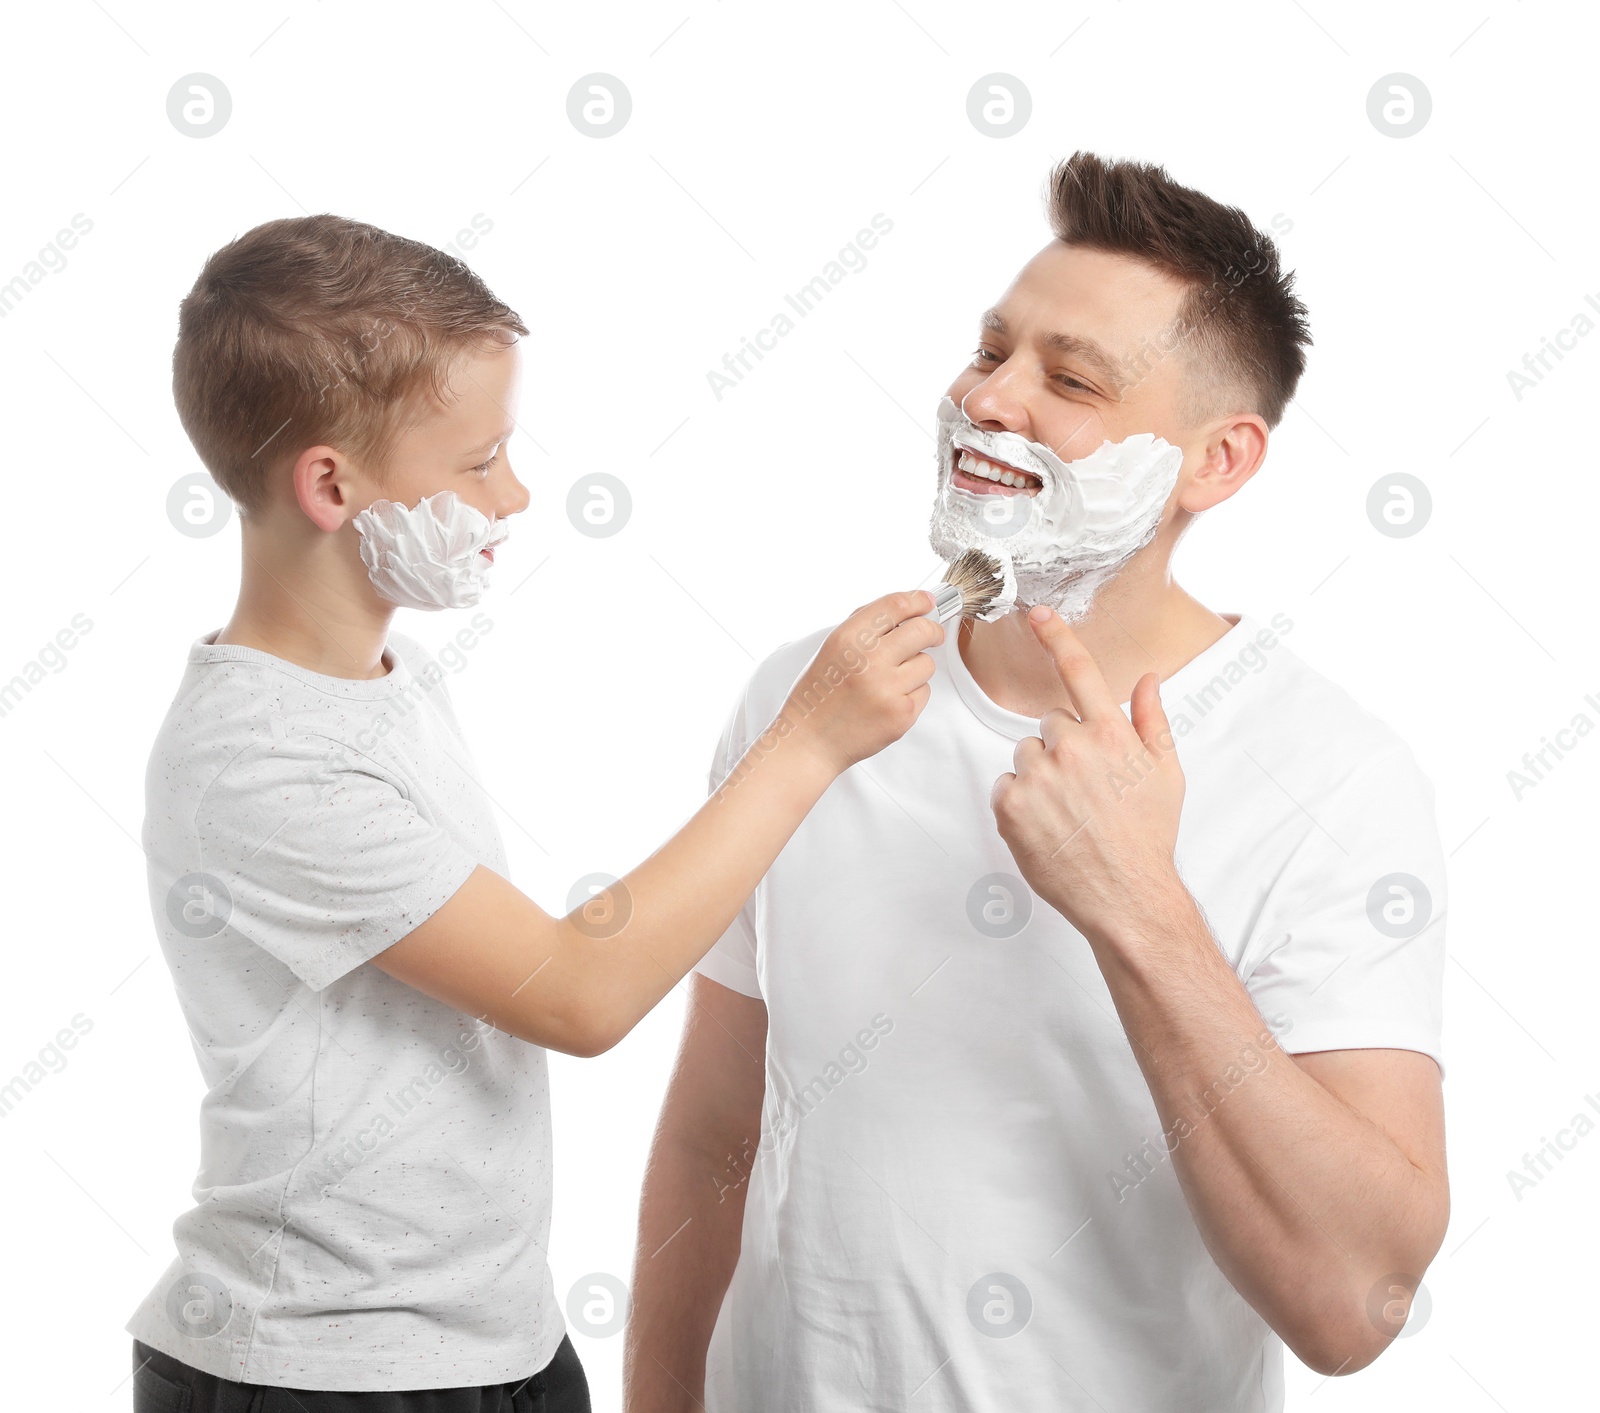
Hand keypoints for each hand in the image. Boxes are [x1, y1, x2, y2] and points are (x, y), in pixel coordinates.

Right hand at [781, 591, 940, 775]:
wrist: (810, 741)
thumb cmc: (820, 695)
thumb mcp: (832, 649)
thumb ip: (866, 627)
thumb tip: (908, 608)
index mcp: (848, 638)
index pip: (896, 605)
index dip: (918, 600)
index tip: (927, 602)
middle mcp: (869, 660)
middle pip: (922, 630)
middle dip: (932, 631)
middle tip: (932, 635)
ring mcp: (887, 688)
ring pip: (926, 663)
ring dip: (916, 668)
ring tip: (890, 681)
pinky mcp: (902, 714)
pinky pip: (923, 691)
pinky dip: (911, 694)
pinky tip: (888, 702)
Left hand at [990, 606, 1186, 945]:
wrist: (1126, 895)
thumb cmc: (1148, 836)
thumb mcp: (1165, 774)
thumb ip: (1152, 720)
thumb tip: (1146, 678)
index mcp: (1110, 734)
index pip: (1078, 671)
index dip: (1057, 636)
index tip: (1037, 612)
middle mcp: (1071, 748)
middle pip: (1048, 724)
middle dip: (1062, 747)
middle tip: (1085, 789)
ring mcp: (1037, 776)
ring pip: (1025, 754)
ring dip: (1039, 775)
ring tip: (1067, 813)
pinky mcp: (1010, 805)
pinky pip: (1006, 786)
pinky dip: (1020, 803)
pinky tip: (1047, 826)